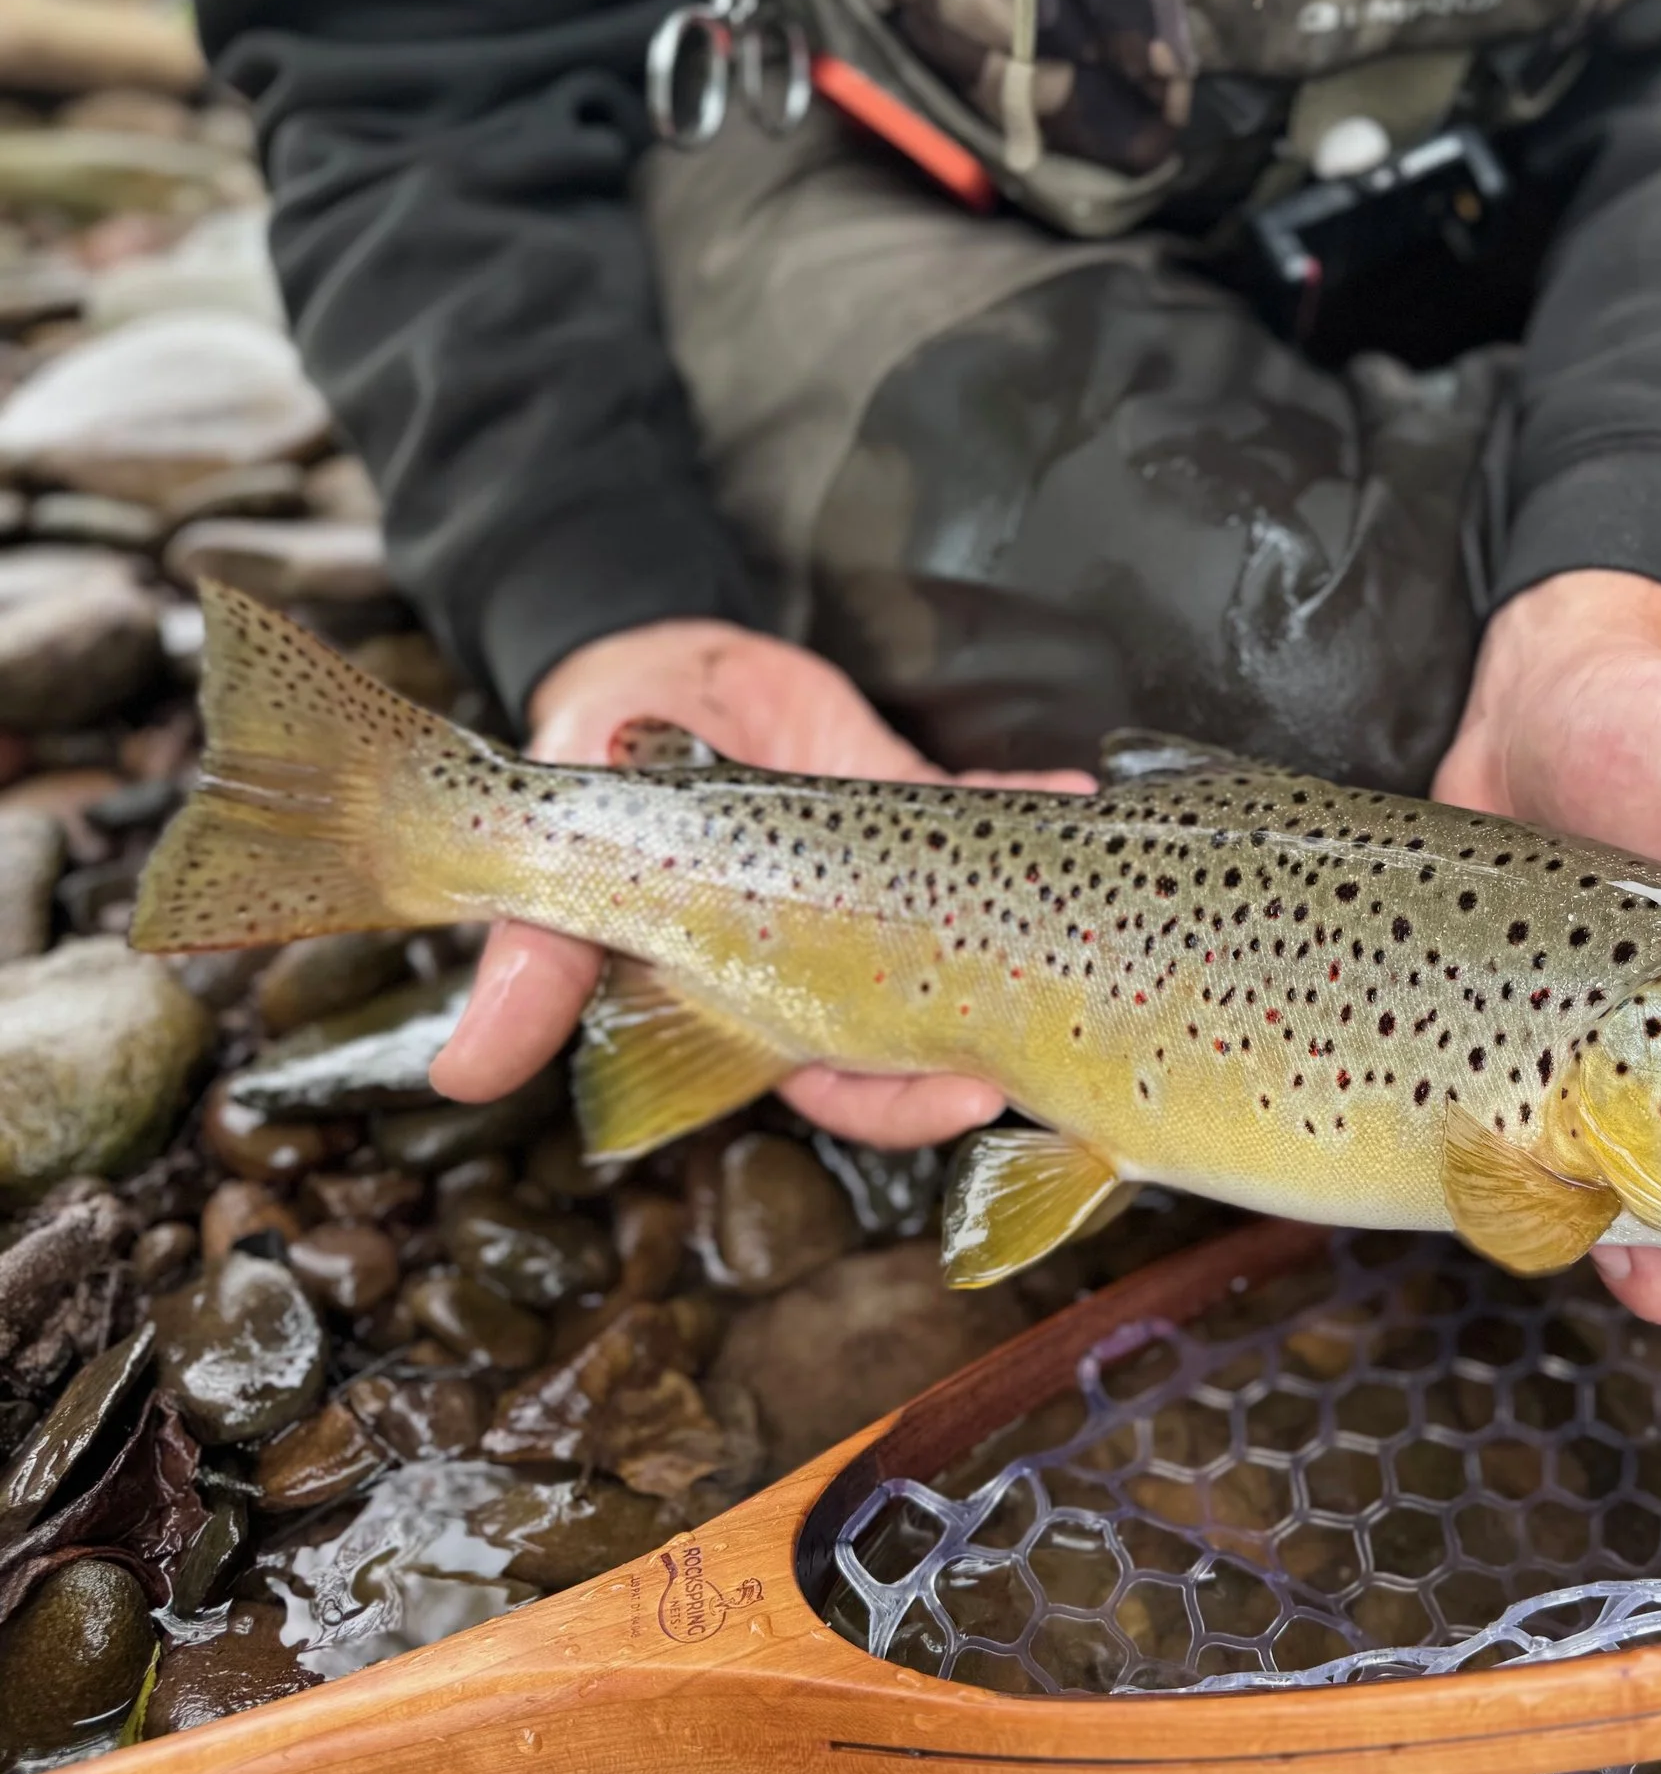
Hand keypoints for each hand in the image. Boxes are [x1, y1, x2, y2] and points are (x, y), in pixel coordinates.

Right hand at [429, 620, 1093, 1147]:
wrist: (646, 669)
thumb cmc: (592, 766)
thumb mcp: (559, 850)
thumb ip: (535, 955)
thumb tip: (467, 1073)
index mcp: (752, 1000)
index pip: (837, 1085)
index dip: (900, 1103)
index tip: (966, 1091)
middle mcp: (834, 961)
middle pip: (929, 1037)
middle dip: (994, 1039)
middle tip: (1052, 1024)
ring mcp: (887, 888)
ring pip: (973, 946)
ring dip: (1032, 933)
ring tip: (1080, 911)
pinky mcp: (920, 810)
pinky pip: (991, 813)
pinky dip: (1033, 800)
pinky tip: (1073, 788)